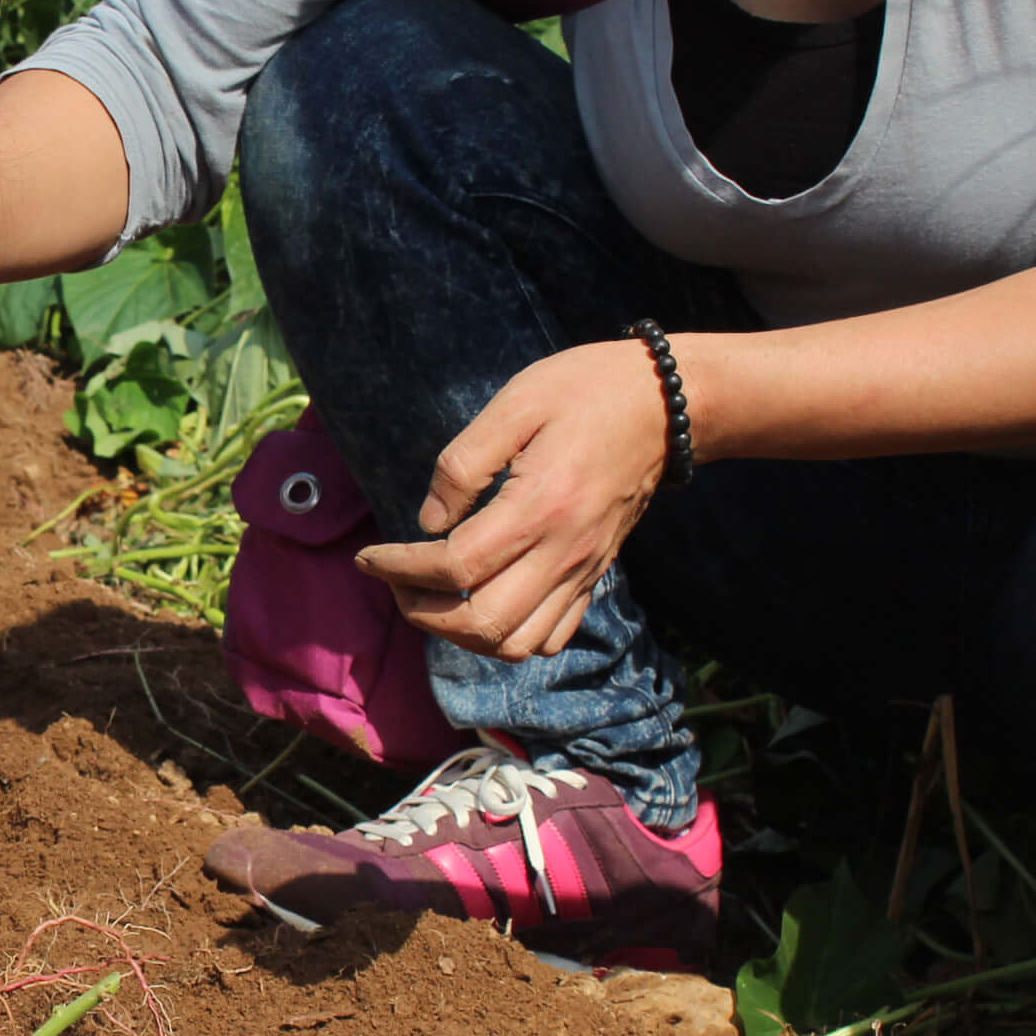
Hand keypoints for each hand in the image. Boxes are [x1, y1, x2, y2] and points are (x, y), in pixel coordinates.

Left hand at [355, 338, 672, 661]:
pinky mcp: (595, 574)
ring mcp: (584, 569)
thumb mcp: (516, 404)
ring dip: (463, 635)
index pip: (456, 567)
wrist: (666, 404)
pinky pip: (552, 636)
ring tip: (432, 598)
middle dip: (424, 613)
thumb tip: (428, 522)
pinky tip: (484, 601)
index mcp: (539, 507)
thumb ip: (463, 465)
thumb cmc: (584, 391)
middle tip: (395, 581)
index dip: (400, 569)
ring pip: (517, 644)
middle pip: (484, 624)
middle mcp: (564, 551)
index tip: (369, 556)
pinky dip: (509, 636)